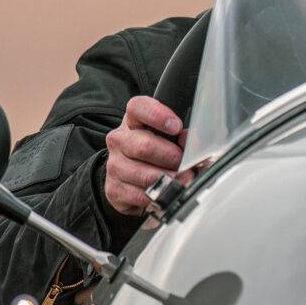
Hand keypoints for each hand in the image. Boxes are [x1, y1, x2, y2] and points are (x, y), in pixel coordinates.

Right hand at [103, 97, 184, 216]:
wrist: (131, 180)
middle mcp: (119, 140)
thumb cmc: (157, 153)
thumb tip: (191, 142)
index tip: (177, 127)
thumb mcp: (170, 139)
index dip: (158, 115)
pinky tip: (167, 193)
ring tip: (183, 181)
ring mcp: (114, 165)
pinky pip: (141, 195)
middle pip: (144, 146)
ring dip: (169, 180)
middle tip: (186, 164)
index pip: (138, 108)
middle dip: (171, 157)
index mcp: (133, 121)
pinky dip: (159, 197)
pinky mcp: (114, 189)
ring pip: (144, 175)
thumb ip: (183, 137)